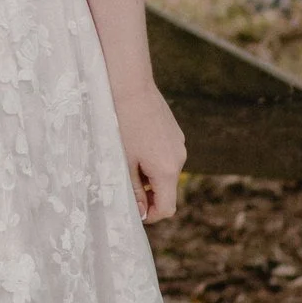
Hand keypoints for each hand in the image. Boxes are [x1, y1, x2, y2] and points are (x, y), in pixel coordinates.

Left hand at [118, 86, 185, 225]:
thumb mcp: (123, 162)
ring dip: (149, 175)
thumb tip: (141, 213)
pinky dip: (153, 159)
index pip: (167, 208)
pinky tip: (135, 144)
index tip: (134, 211)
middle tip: (124, 182)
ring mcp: (179, 144)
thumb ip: (134, 190)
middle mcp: (179, 158)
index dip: (150, 215)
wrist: (130, 87)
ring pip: (166, 172)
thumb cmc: (121, 125)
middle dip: (148, 193)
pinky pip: (167, 155)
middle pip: (167, 190)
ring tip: (127, 158)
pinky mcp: (175, 133)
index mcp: (167, 170)